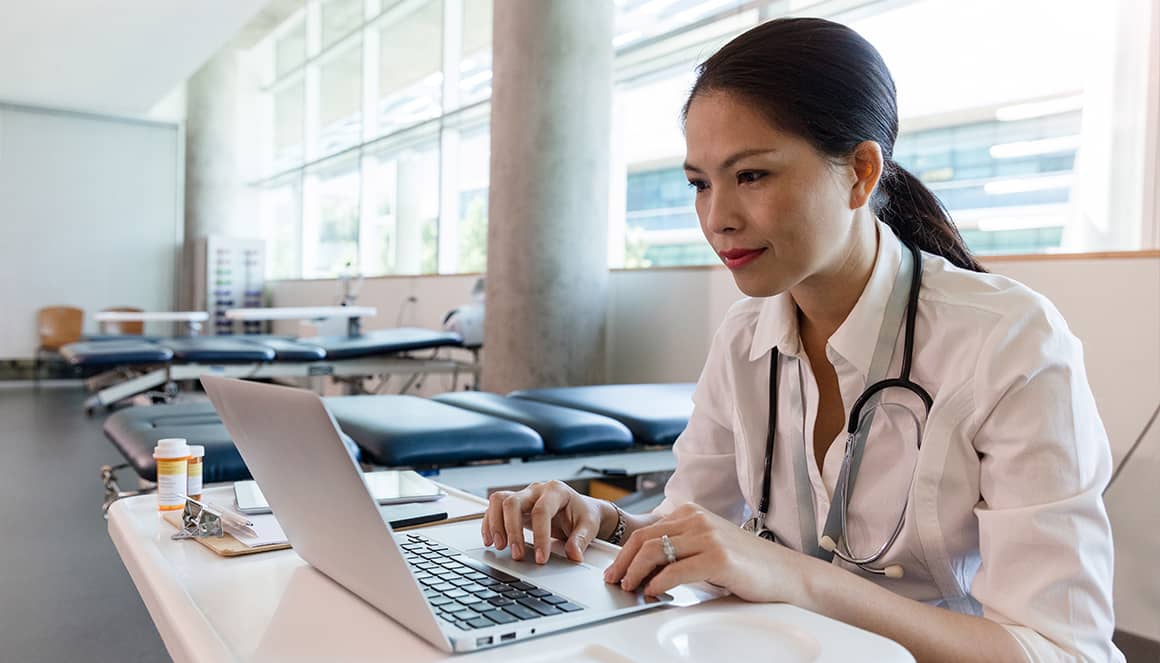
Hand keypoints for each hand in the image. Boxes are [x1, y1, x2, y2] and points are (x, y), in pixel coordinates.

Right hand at [481, 480, 611, 563]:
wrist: (580, 509)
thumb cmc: (583, 514)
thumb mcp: (589, 526)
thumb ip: (581, 540)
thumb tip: (573, 555)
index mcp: (556, 491)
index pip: (542, 511)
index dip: (540, 536)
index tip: (542, 558)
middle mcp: (537, 490)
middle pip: (513, 502)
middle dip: (512, 530)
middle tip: (517, 554)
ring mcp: (524, 496)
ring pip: (499, 501)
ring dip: (495, 524)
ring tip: (499, 546)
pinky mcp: (516, 506)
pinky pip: (495, 508)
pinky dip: (489, 524)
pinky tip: (491, 540)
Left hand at [603, 503, 805, 601]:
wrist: (786, 573)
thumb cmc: (747, 564)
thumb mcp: (707, 546)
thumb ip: (680, 548)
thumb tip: (645, 566)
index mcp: (692, 513)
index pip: (645, 530)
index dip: (624, 553)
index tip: (615, 569)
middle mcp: (697, 519)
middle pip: (644, 539)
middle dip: (623, 563)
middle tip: (615, 581)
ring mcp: (708, 537)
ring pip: (655, 552)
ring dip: (636, 573)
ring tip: (631, 588)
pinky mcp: (718, 558)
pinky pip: (676, 571)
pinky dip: (658, 584)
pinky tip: (654, 592)